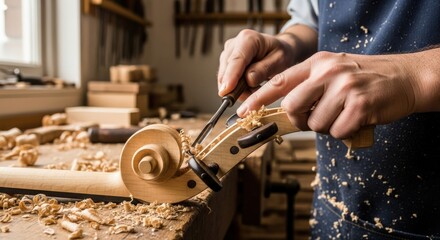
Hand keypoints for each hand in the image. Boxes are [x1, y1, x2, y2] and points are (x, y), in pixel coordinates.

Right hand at [217, 29, 305, 100]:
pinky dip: (236, 88)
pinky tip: (249, 86)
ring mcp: (227, 53)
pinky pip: (226, 80)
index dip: (230, 76)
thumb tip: (248, 79)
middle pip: (226, 70)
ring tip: (256, 87)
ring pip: (224, 77)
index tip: (226, 91)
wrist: (277, 50)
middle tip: (254, 95)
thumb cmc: (280, 54)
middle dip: (235, 87)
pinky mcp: (225, 63)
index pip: (236, 59)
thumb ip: (265, 69)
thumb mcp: (280, 60)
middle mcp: (234, 44)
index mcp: (248, 39)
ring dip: (237, 88)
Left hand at [237, 51, 423, 138]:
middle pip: (291, 106)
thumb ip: (308, 86)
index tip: (243, 112)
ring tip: (342, 114)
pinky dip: (344, 131)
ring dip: (327, 125)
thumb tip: (283, 110)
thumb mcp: (332, 71)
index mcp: (316, 63)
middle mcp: (327, 72)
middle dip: (300, 119)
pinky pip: (337, 131)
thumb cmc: (363, 78)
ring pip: (314, 123)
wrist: (403, 78)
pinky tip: (355, 118)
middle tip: (316, 116)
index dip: (258, 99)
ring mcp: (344, 87)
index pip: (278, 81)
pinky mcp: (359, 105)